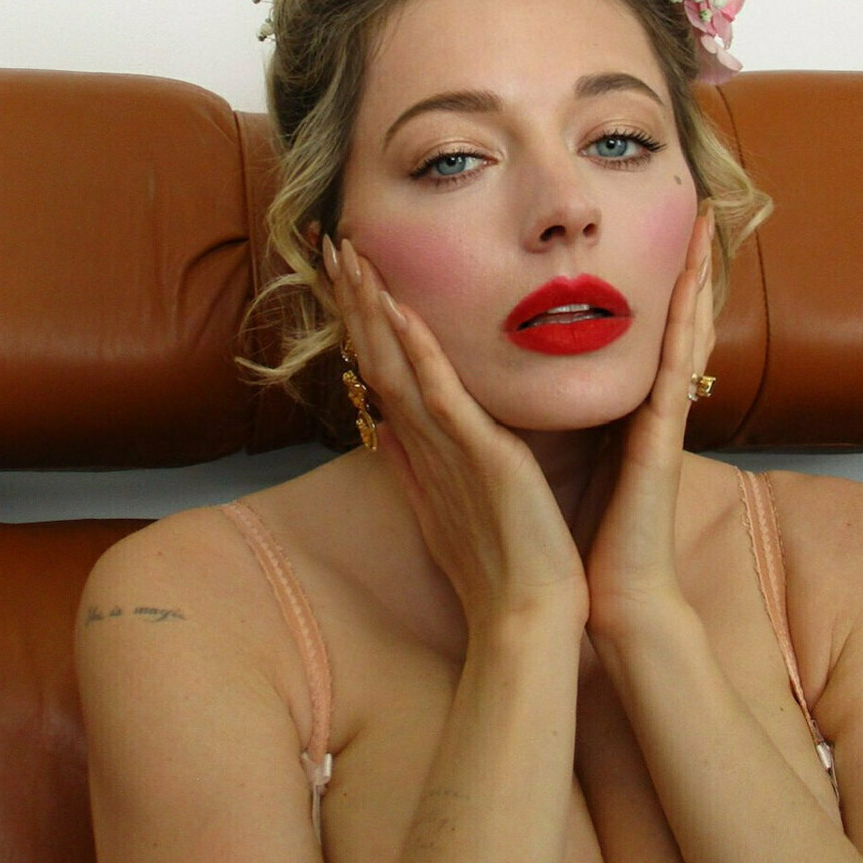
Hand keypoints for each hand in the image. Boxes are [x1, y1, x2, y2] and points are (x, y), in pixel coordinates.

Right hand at [325, 235, 588, 641]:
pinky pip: (442, 397)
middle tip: (335, 244)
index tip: (349, 271)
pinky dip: (420, 354)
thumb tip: (394, 430)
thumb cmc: (502, 567)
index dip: (362, 319)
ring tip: (355, 258)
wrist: (527, 617)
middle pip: (377, 358)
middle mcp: (423, 445)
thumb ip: (425, 463)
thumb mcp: (456, 503)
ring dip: (374, 310)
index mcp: (423, 450)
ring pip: (397, 367)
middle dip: (355, 299)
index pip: (383, 370)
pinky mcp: (478, 457)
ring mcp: (445, 450)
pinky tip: (403, 313)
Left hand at [576, 202, 715, 643]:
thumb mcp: (562, 462)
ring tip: (710, 223)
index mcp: (626, 410)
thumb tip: (515, 388)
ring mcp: (664, 418)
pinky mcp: (664, 437)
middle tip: (705, 204)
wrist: (609, 600)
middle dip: (689, 262)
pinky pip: (678, 367)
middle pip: (674, 318)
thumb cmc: (581, 540)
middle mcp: (652, 406)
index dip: (651, 280)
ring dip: (698, 274)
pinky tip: (694, 285)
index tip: (648, 229)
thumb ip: (552, 421)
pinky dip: (686, 322)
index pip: (641, 330)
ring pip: (685, 329)